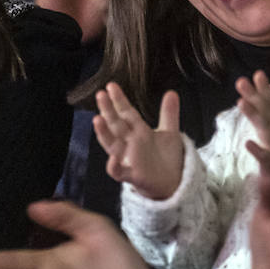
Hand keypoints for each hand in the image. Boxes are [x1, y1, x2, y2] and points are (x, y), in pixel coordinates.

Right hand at [93, 82, 183, 198]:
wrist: (173, 182)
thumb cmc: (167, 158)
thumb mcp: (170, 132)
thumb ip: (169, 113)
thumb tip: (171, 92)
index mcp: (139, 131)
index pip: (126, 113)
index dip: (119, 100)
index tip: (111, 86)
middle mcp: (130, 143)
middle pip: (116, 125)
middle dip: (108, 110)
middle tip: (100, 95)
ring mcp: (129, 159)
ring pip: (112, 145)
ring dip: (104, 133)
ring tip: (97, 119)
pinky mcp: (133, 175)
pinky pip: (119, 172)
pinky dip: (114, 166)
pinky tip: (113, 158)